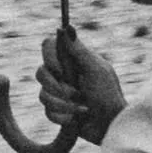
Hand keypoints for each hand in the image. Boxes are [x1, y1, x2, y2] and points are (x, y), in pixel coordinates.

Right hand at [36, 21, 121, 141]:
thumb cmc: (108, 95)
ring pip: (42, 95)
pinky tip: (76, 119)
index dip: (49, 57)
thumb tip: (66, 26)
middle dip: (56, 87)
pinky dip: (63, 116)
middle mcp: (63, 75)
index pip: (48, 47)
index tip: (60, 69)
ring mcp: (59, 93)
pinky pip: (47, 112)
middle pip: (40, 73)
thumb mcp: (96, 70)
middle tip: (75, 93)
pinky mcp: (58, 111)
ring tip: (81, 109)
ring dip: (63, 104)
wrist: (111, 126)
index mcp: (73, 60)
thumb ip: (79, 50)